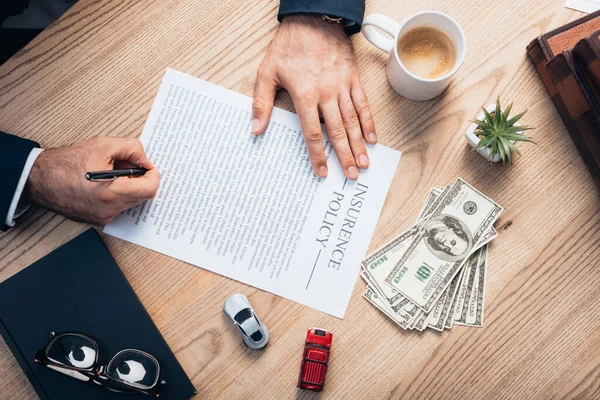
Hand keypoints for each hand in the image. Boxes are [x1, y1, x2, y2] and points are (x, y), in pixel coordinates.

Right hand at [25, 137, 159, 224]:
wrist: (39, 179)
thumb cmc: (67, 162)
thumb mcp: (103, 145)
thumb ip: (132, 149)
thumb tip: (146, 159)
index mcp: (113, 193)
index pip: (150, 190)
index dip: (153, 176)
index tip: (149, 167)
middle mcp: (110, 209)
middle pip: (142, 195)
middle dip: (139, 178)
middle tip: (126, 164)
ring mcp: (103, 217)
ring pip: (130, 201)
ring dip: (129, 185)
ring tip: (112, 171)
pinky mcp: (97, 219)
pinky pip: (118, 206)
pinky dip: (118, 193)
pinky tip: (104, 182)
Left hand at [252, 14, 376, 179]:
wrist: (312, 18)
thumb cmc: (289, 45)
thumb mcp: (267, 72)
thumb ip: (261, 103)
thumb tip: (255, 129)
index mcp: (304, 95)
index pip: (312, 133)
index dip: (317, 155)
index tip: (322, 171)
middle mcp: (325, 93)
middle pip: (336, 131)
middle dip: (344, 156)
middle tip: (351, 175)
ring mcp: (341, 86)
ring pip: (352, 121)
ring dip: (358, 144)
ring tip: (364, 163)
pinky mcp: (353, 77)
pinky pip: (362, 103)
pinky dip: (369, 121)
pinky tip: (372, 137)